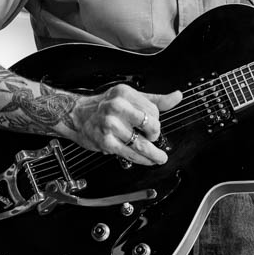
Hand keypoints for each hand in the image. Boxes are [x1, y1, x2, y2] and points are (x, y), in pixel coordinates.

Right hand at [65, 83, 182, 163]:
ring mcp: (110, 125)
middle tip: (152, 137)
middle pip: (151, 125)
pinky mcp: (106, 142)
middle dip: (155, 135)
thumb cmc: (104, 107)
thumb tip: (176, 96)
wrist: (77, 116)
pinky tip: (147, 160)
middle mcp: (117, 107)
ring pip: (142, 144)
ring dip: (153, 154)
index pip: (154, 110)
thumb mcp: (130, 98)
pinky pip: (130, 154)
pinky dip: (142, 160)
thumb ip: (155, 100)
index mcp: (125, 94)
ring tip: (159, 158)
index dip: (156, 120)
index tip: (152, 125)